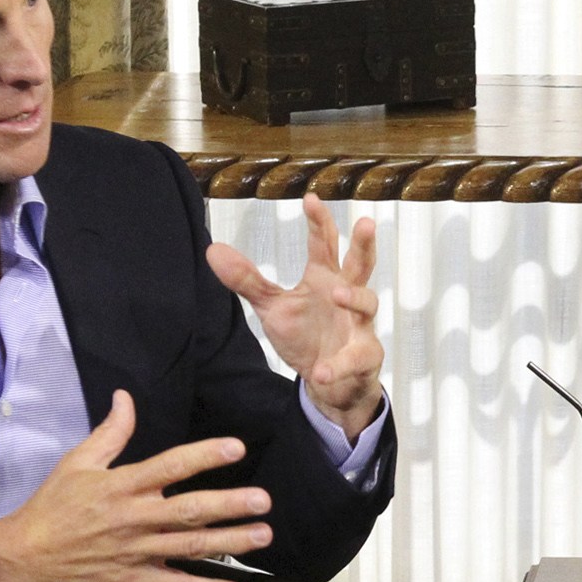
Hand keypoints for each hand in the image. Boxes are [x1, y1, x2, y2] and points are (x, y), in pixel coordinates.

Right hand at [0, 391, 270, 581]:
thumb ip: (110, 432)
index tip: (236, 447)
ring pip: (190, 548)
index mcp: (122, 485)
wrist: (23, 556)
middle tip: (263, 500)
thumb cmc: (52, 505)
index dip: (204, 455)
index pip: (170, 465)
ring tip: (262, 535)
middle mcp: (134, 518)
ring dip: (229, 543)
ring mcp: (136, 552)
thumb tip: (125, 396)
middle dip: (229, 505)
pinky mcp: (135, 581)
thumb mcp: (77, 462)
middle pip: (188, 511)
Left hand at [205, 195, 383, 434]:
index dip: (319, 221)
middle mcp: (347, 295)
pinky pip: (356, 358)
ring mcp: (360, 325)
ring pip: (368, 303)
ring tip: (338, 294)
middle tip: (365, 223)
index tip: (311, 198)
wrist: (329, 382)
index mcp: (324, 278)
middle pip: (361, 263)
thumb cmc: (306, 336)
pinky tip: (321, 371)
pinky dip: (339, 364)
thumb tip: (213, 250)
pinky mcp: (365, 356)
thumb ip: (248, 280)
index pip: (324, 244)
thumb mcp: (272, 307)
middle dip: (364, 244)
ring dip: (355, 297)